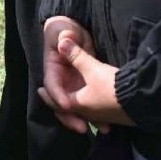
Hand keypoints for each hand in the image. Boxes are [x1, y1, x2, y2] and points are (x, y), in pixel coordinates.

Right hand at [38, 16, 131, 131]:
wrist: (74, 31)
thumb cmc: (65, 30)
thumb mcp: (64, 31)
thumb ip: (65, 36)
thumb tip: (64, 38)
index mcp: (53, 69)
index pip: (52, 85)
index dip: (58, 96)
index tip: (67, 105)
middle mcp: (61, 82)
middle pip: (62, 104)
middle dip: (71, 117)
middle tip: (82, 127)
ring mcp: (73, 87)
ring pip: (76, 109)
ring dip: (87, 120)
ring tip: (102, 129)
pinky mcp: (85, 89)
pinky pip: (88, 106)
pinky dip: (97, 116)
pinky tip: (108, 124)